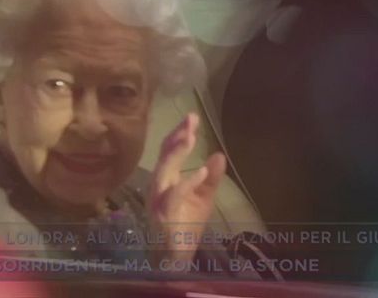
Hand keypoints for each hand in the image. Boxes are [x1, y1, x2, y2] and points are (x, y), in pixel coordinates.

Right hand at [149, 113, 226, 262]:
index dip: (179, 134)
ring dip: (177, 153)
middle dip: (178, 136)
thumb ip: (210, 178)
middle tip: (190, 119)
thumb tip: (219, 154)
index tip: (191, 118)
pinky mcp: (164, 216)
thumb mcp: (203, 199)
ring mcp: (157, 201)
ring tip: (191, 137)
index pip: (169, 152)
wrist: (176, 259)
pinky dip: (187, 182)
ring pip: (164, 172)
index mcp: (165, 180)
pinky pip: (174, 196)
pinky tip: (201, 171)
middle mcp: (157, 187)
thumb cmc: (186, 227)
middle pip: (165, 156)